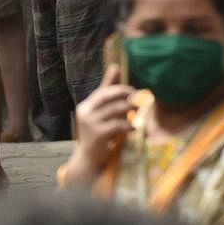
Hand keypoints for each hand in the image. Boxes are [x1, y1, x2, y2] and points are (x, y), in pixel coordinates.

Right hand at [67, 65, 134, 183]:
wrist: (88, 157)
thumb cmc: (97, 133)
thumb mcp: (100, 113)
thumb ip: (107, 93)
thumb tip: (115, 67)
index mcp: (86, 105)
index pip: (103, 91)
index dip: (118, 86)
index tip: (133, 89)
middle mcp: (85, 111)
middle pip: (107, 96)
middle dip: (124, 95)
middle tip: (138, 99)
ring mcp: (90, 123)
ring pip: (114, 110)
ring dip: (129, 110)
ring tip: (137, 113)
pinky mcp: (98, 134)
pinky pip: (117, 125)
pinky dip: (128, 125)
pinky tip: (134, 128)